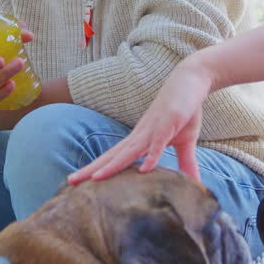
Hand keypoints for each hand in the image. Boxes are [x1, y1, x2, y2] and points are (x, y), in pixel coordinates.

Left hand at [67, 55, 212, 184]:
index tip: (76, 182)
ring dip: (113, 165)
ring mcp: (154, 128)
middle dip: (92, 170)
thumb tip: (193, 184)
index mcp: (141, 140)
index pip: (114, 158)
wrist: (191, 80)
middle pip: (113, 156)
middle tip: (70, 182)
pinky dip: (151, 156)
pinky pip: (158, 142)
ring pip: (130, 150)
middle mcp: (141, 135)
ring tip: (96, 179)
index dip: (96, 170)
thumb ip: (186, 164)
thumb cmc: (184, 110)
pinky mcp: (169, 122)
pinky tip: (144, 170)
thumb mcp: (185, 142)